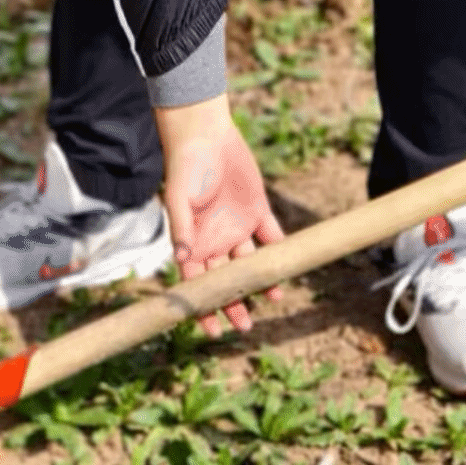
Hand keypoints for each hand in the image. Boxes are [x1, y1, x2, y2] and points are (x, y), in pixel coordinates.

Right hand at [154, 94, 283, 336]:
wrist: (206, 133)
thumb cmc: (185, 166)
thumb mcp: (178, 198)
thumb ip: (182, 228)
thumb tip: (183, 256)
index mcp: (194, 244)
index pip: (198, 284)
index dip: (204, 308)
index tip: (211, 331)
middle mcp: (216, 242)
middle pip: (227, 281)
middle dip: (235, 304)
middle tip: (245, 326)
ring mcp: (237, 228)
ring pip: (251, 264)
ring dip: (261, 282)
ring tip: (274, 297)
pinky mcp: (257, 211)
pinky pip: (271, 235)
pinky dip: (279, 251)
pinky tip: (287, 266)